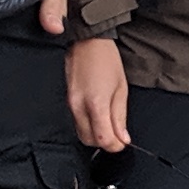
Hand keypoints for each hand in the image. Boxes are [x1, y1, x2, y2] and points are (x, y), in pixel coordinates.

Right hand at [66, 36, 130, 150]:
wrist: (87, 42)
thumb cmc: (106, 60)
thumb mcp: (121, 88)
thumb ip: (120, 117)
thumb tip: (123, 138)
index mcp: (95, 103)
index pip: (102, 139)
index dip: (115, 145)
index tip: (123, 142)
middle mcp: (78, 106)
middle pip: (89, 140)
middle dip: (105, 142)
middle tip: (117, 134)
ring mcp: (69, 104)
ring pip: (80, 133)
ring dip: (95, 135)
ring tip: (108, 123)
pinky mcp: (65, 101)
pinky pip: (75, 122)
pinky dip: (87, 125)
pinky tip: (96, 116)